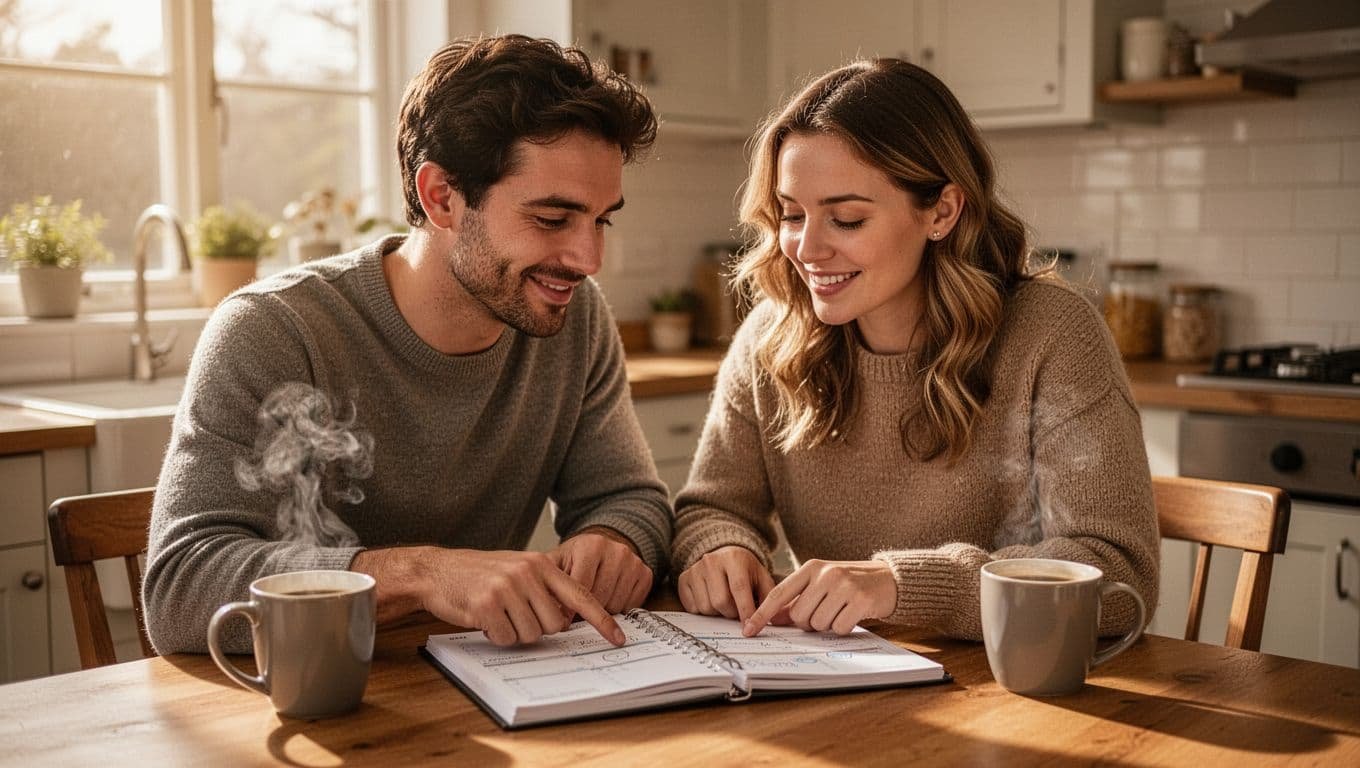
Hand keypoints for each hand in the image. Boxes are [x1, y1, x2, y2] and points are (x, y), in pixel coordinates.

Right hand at [416, 548, 625, 646]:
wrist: (438, 570)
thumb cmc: (480, 573)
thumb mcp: (519, 569)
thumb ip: (545, 588)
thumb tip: (569, 619)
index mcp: (541, 564)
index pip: (581, 596)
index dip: (602, 620)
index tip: (618, 638)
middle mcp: (528, 574)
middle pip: (556, 625)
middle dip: (538, 628)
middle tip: (516, 615)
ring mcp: (507, 588)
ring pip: (531, 634)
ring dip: (515, 632)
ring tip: (498, 614)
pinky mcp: (487, 605)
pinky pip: (507, 638)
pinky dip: (497, 636)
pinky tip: (485, 619)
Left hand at [551, 527, 652, 613]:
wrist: (601, 547)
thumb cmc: (576, 558)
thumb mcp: (558, 562)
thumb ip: (548, 582)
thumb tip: (548, 611)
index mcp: (591, 546)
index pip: (581, 588)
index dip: (569, 608)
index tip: (563, 621)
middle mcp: (616, 550)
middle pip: (599, 599)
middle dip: (586, 609)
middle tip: (579, 607)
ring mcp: (633, 562)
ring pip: (615, 605)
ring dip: (603, 609)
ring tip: (595, 597)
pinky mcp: (645, 573)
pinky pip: (631, 606)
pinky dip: (619, 608)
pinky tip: (610, 596)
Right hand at [676, 545, 774, 622]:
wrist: (724, 556)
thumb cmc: (746, 571)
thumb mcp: (761, 578)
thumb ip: (768, 598)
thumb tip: (769, 621)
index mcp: (734, 559)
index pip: (739, 589)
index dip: (745, 611)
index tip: (750, 628)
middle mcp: (711, 561)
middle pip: (720, 602)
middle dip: (731, 613)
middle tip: (737, 610)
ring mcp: (695, 570)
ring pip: (706, 608)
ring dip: (717, 613)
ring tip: (724, 603)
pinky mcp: (683, 579)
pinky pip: (692, 608)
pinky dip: (703, 611)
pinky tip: (710, 600)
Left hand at [742, 559, 895, 636]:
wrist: (888, 578)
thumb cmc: (849, 582)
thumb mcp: (821, 583)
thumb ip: (797, 599)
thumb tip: (774, 619)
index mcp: (811, 568)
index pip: (779, 593)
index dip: (762, 614)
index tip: (749, 629)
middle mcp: (826, 574)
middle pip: (799, 616)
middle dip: (808, 623)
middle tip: (825, 612)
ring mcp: (844, 586)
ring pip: (818, 624)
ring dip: (827, 625)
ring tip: (840, 610)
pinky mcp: (861, 601)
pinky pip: (839, 628)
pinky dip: (843, 628)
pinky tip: (852, 615)